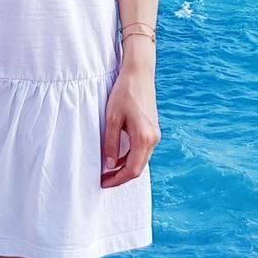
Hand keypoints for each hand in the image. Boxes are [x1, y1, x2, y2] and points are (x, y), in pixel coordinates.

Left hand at [101, 41, 160, 187]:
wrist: (139, 74)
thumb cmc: (124, 93)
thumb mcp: (112, 119)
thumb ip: (111, 144)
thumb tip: (110, 165)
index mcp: (143, 137)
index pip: (131, 169)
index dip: (117, 180)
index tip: (102, 183)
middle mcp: (153, 138)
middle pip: (138, 168)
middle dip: (120, 176)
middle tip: (103, 179)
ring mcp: (155, 134)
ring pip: (141, 160)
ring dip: (125, 167)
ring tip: (107, 169)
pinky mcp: (153, 129)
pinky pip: (143, 151)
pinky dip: (131, 157)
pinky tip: (118, 156)